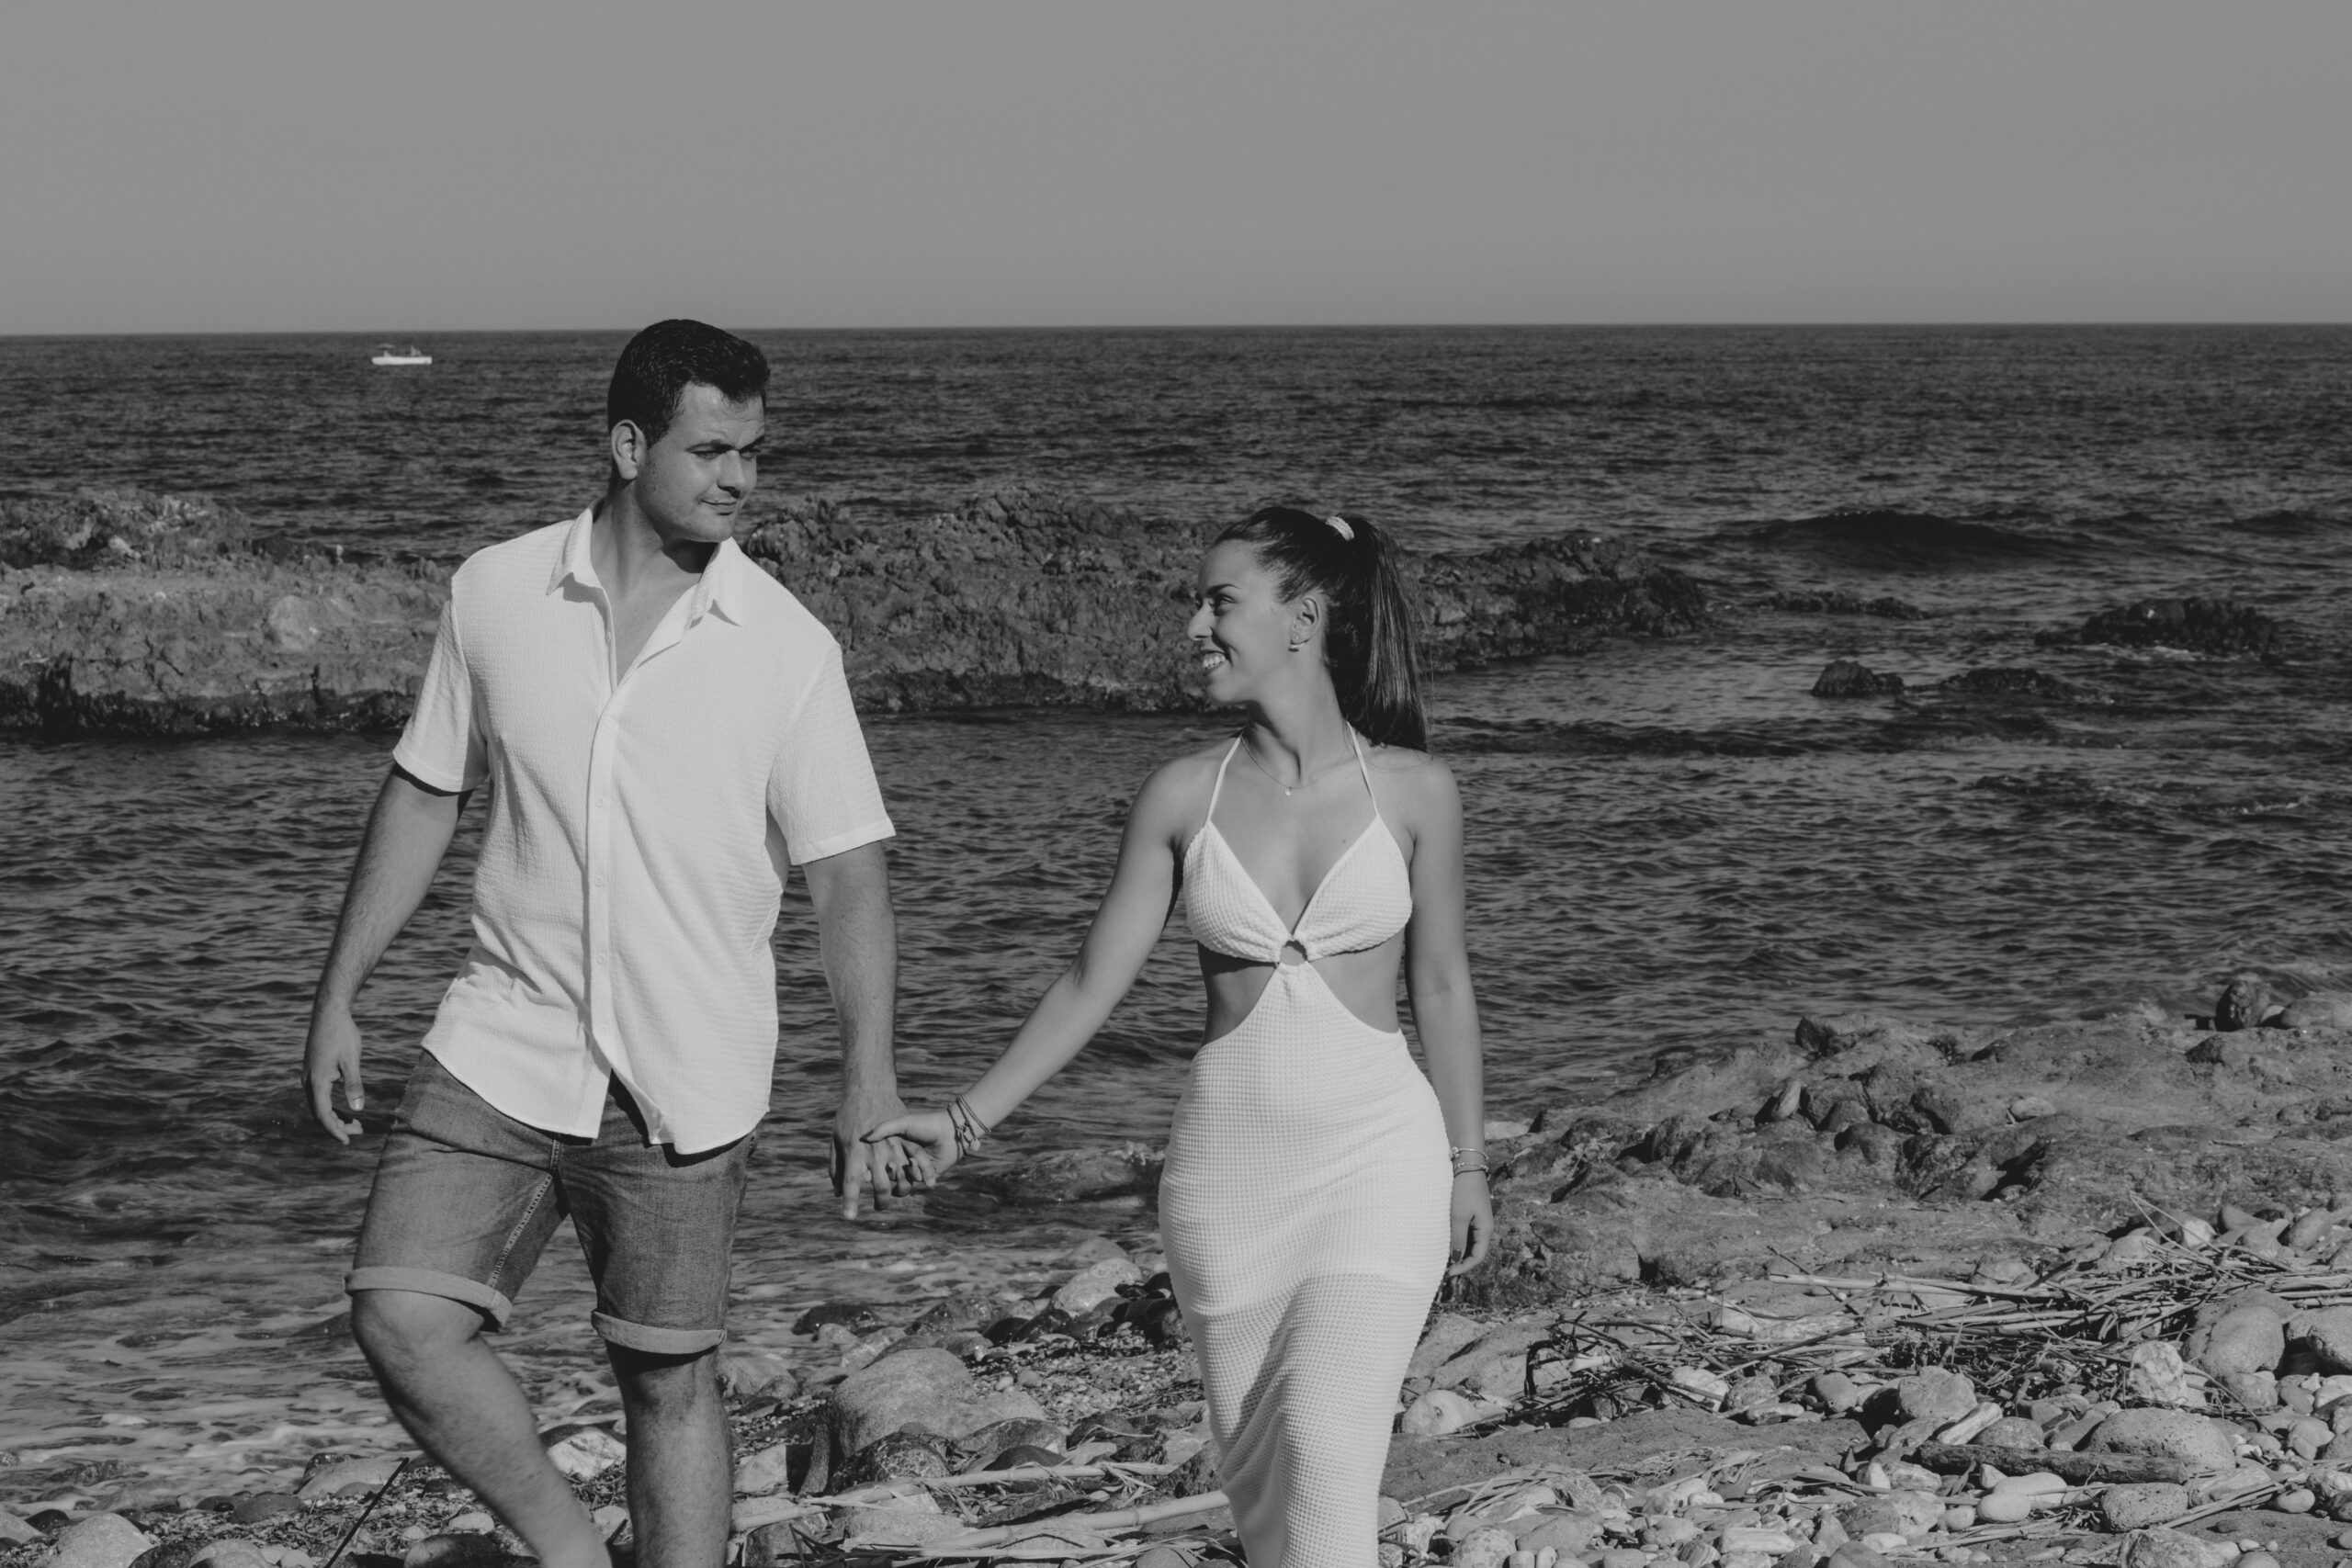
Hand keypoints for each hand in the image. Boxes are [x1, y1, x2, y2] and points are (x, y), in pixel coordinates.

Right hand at [304, 1000, 365, 1143]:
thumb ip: (354, 1085)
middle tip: (358, 1132)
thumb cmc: (342, 1034)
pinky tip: (347, 1108)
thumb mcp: (352, 1060)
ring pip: (319, 1105)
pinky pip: (320, 1096)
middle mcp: (308, 1081)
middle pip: (319, 1113)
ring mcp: (309, 1076)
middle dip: (337, 1126)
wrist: (329, 1013)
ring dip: (335, 1116)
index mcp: (316, 1081)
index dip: (335, 1130)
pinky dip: (332, 1105)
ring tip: (355, 1123)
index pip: (323, 1114)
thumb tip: (357, 1109)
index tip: (347, 1141)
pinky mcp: (313, 1071)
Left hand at [833, 1083, 926, 1219]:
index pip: (850, 1183)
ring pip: (900, 1175)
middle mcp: (873, 1151)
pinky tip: (922, 1181)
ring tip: (898, 1195)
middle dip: (881, 1201)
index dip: (850, 1202)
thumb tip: (835, 1191)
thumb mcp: (836, 1139)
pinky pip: (915, 1158)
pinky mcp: (904, 1137)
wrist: (869, 1088)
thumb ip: (836, 1166)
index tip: (850, 1217)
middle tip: (878, 1208)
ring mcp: (891, 1144)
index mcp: (854, 1152)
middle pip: (879, 1185)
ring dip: (901, 1191)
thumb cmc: (848, 1115)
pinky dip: (920, 1172)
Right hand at [864, 1110, 961, 1182]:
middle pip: (890, 1174)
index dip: (877, 1164)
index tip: (876, 1162)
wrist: (950, 1130)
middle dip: (891, 1171)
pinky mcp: (927, 1175)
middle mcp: (904, 1160)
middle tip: (892, 1164)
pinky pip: (918, 1181)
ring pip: (904, 1180)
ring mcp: (915, 1169)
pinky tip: (926, 1163)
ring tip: (914, 1160)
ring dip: (909, 1171)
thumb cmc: (926, 1123)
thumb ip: (884, 1128)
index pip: (880, 1162)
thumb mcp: (903, 1123)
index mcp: (896, 1148)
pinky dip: (921, 1173)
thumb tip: (865, 1138)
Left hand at [1446, 1170, 1492, 1276]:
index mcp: (1486, 1230)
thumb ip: (1458, 1239)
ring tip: (1444, 1260)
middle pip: (1475, 1252)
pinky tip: (1447, 1244)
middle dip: (1462, 1263)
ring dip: (1460, 1253)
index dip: (1464, 1267)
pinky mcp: (1472, 1215)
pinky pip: (1467, 1234)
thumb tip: (1456, 1259)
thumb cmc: (1463, 1191)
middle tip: (1444, 1270)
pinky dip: (1458, 1242)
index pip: (1478, 1257)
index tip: (1449, 1274)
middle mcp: (1485, 1228)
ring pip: (1471, 1244)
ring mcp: (1479, 1221)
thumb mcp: (1458, 1216)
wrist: (1467, 1166)